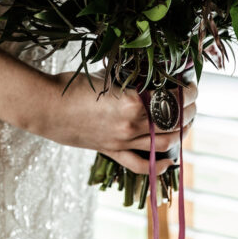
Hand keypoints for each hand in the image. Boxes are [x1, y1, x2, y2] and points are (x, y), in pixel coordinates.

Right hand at [34, 71, 197, 175]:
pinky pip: (140, 165)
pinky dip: (159, 166)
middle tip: (192, 100)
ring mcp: (122, 141)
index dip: (187, 91)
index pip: (173, 98)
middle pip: (174, 121)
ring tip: (186, 122)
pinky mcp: (112, 150)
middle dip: (189, 109)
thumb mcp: (108, 74)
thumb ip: (132, 76)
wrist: (46, 106)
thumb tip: (153, 72)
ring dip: (181, 133)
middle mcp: (131, 125)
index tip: (191, 84)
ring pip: (164, 143)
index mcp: (132, 101)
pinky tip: (171, 161)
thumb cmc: (73, 85)